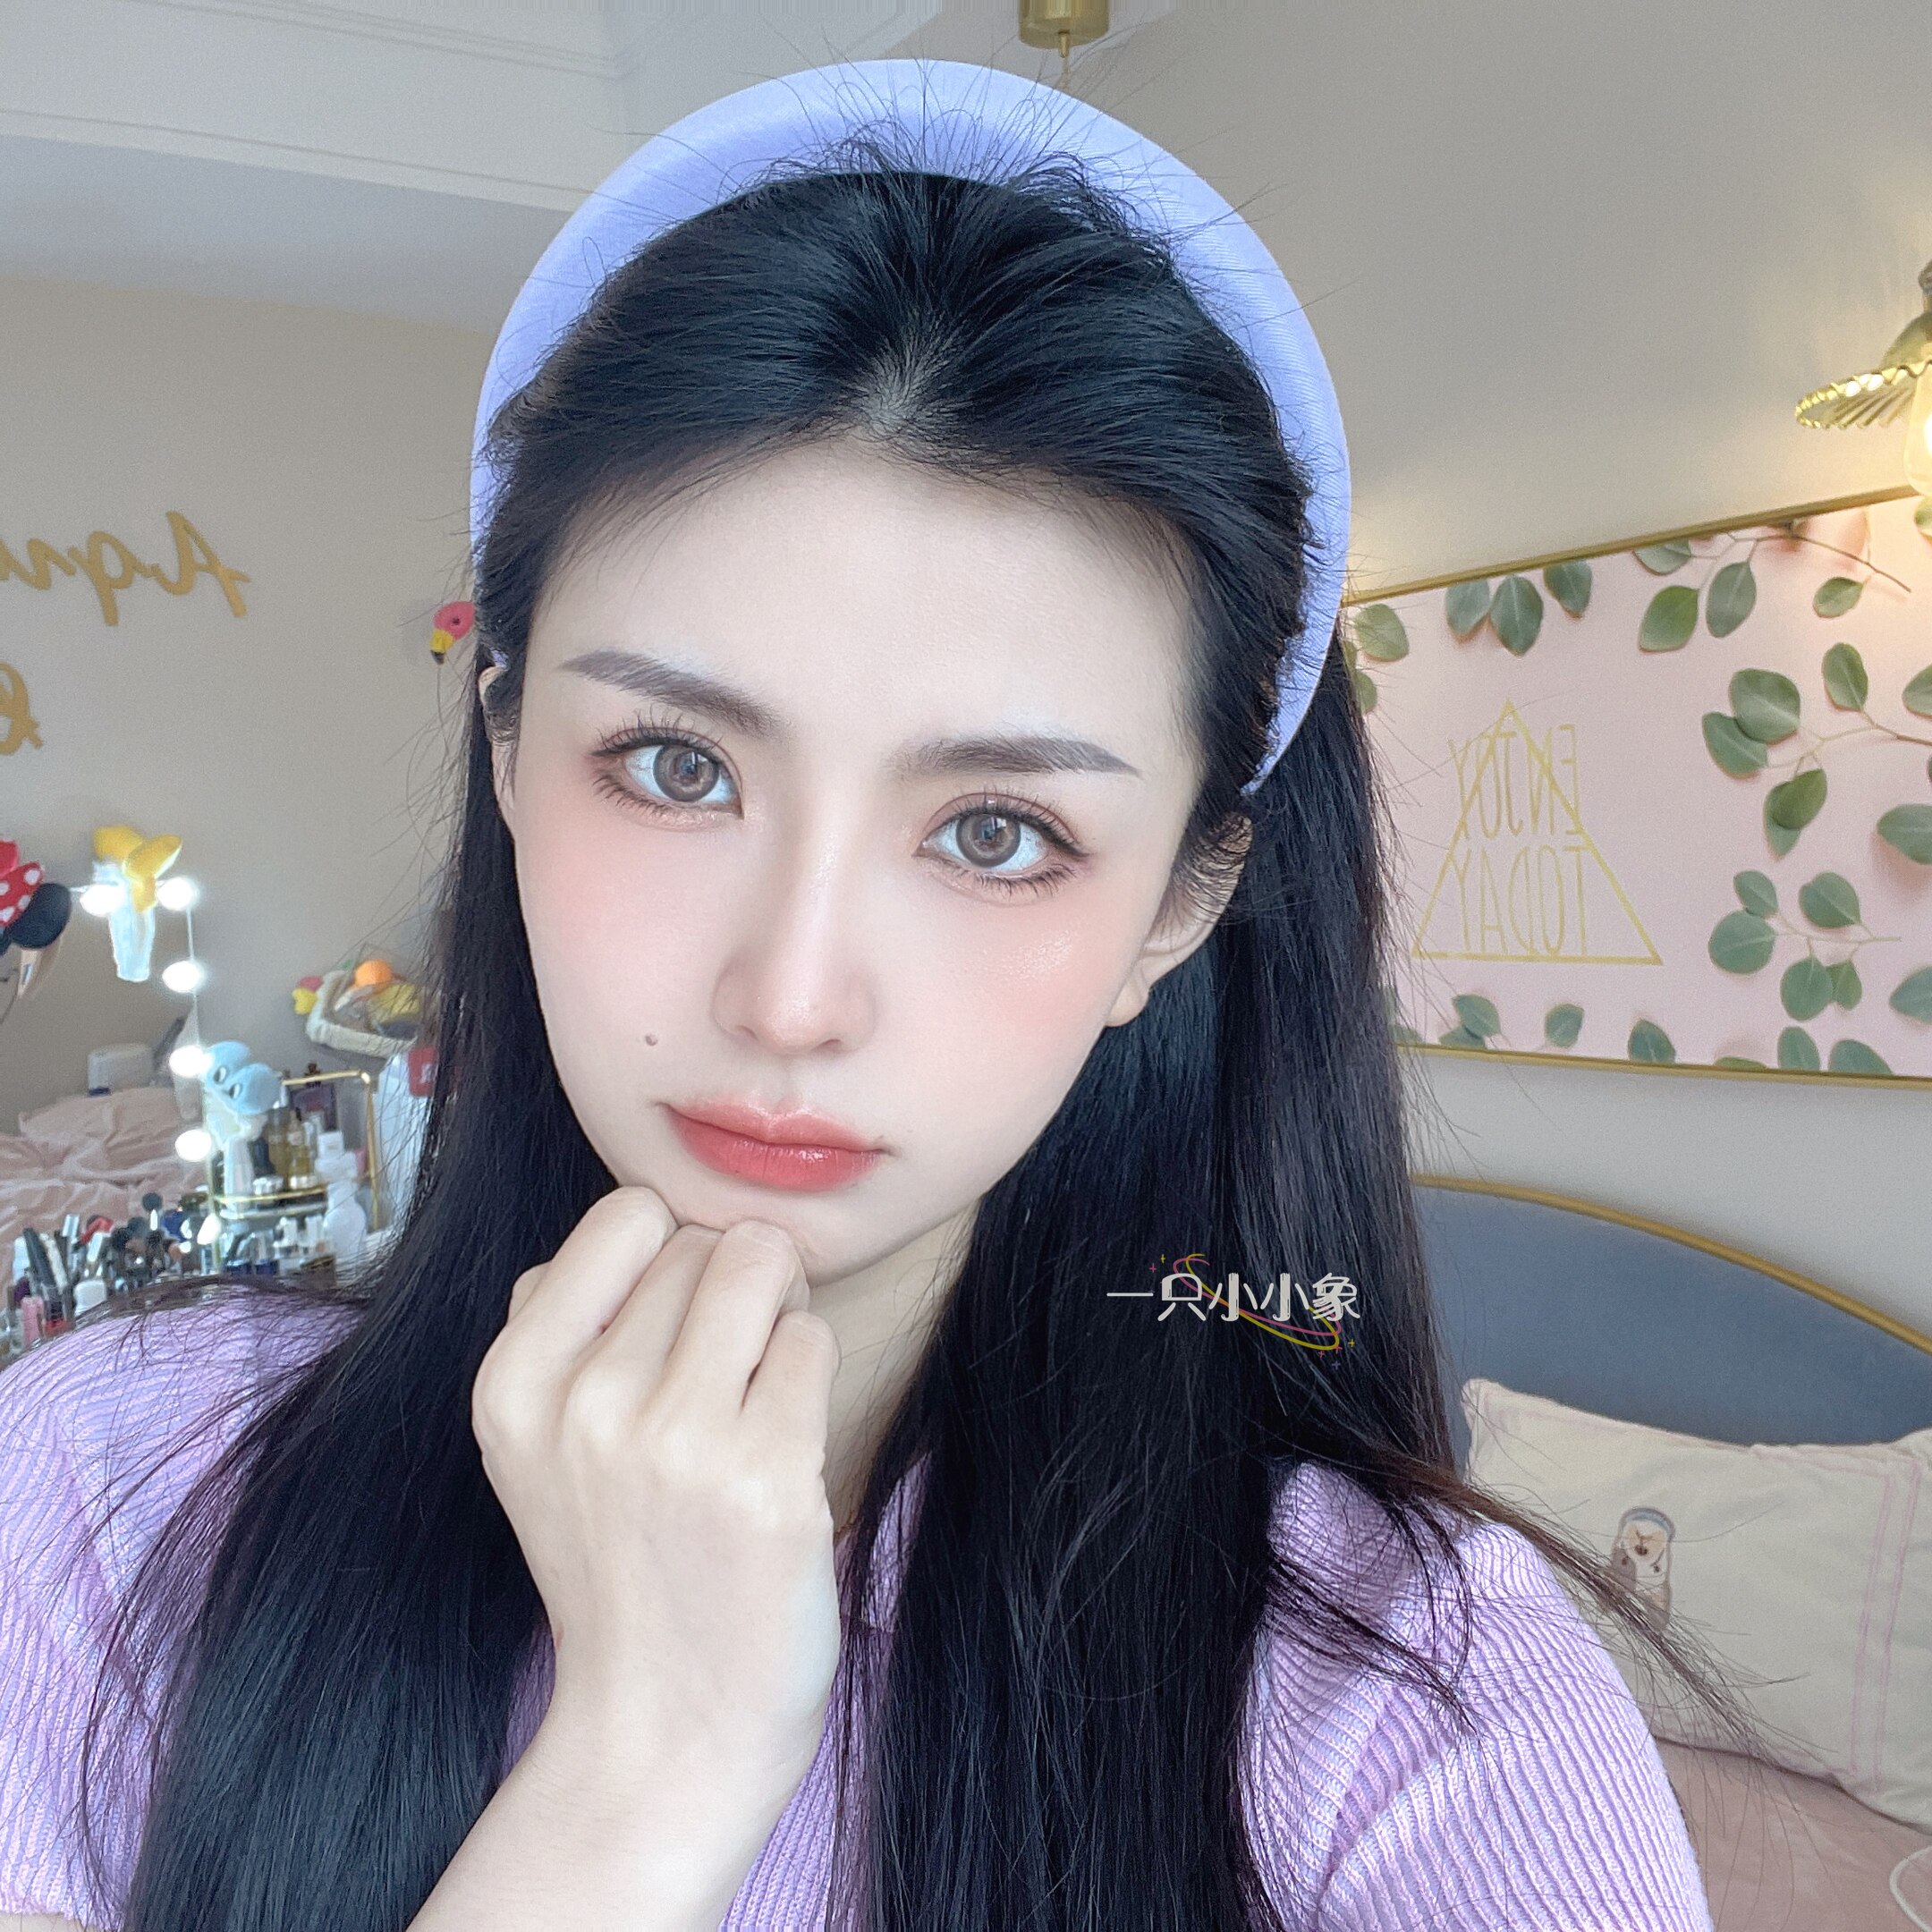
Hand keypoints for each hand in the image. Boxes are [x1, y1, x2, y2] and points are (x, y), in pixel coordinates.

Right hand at [471, 1187, 844, 1816]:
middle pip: (706, 1240)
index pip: (626, 1213)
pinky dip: (808, 1378)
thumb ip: (568, 1322)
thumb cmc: (622, 1563)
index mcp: (513, 1384)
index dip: (668, 1255)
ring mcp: (677, 1440)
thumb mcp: (538, 1442)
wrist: (667, 1728)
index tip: (670, 1329)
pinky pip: (813, 1338)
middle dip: (730, 1289)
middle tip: (719, 1382)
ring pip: (766, 1267)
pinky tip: (779, 1451)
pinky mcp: (767, 1474)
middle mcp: (585, 1403)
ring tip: (752, 1400)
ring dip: (777, 1319)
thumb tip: (653, 1216)